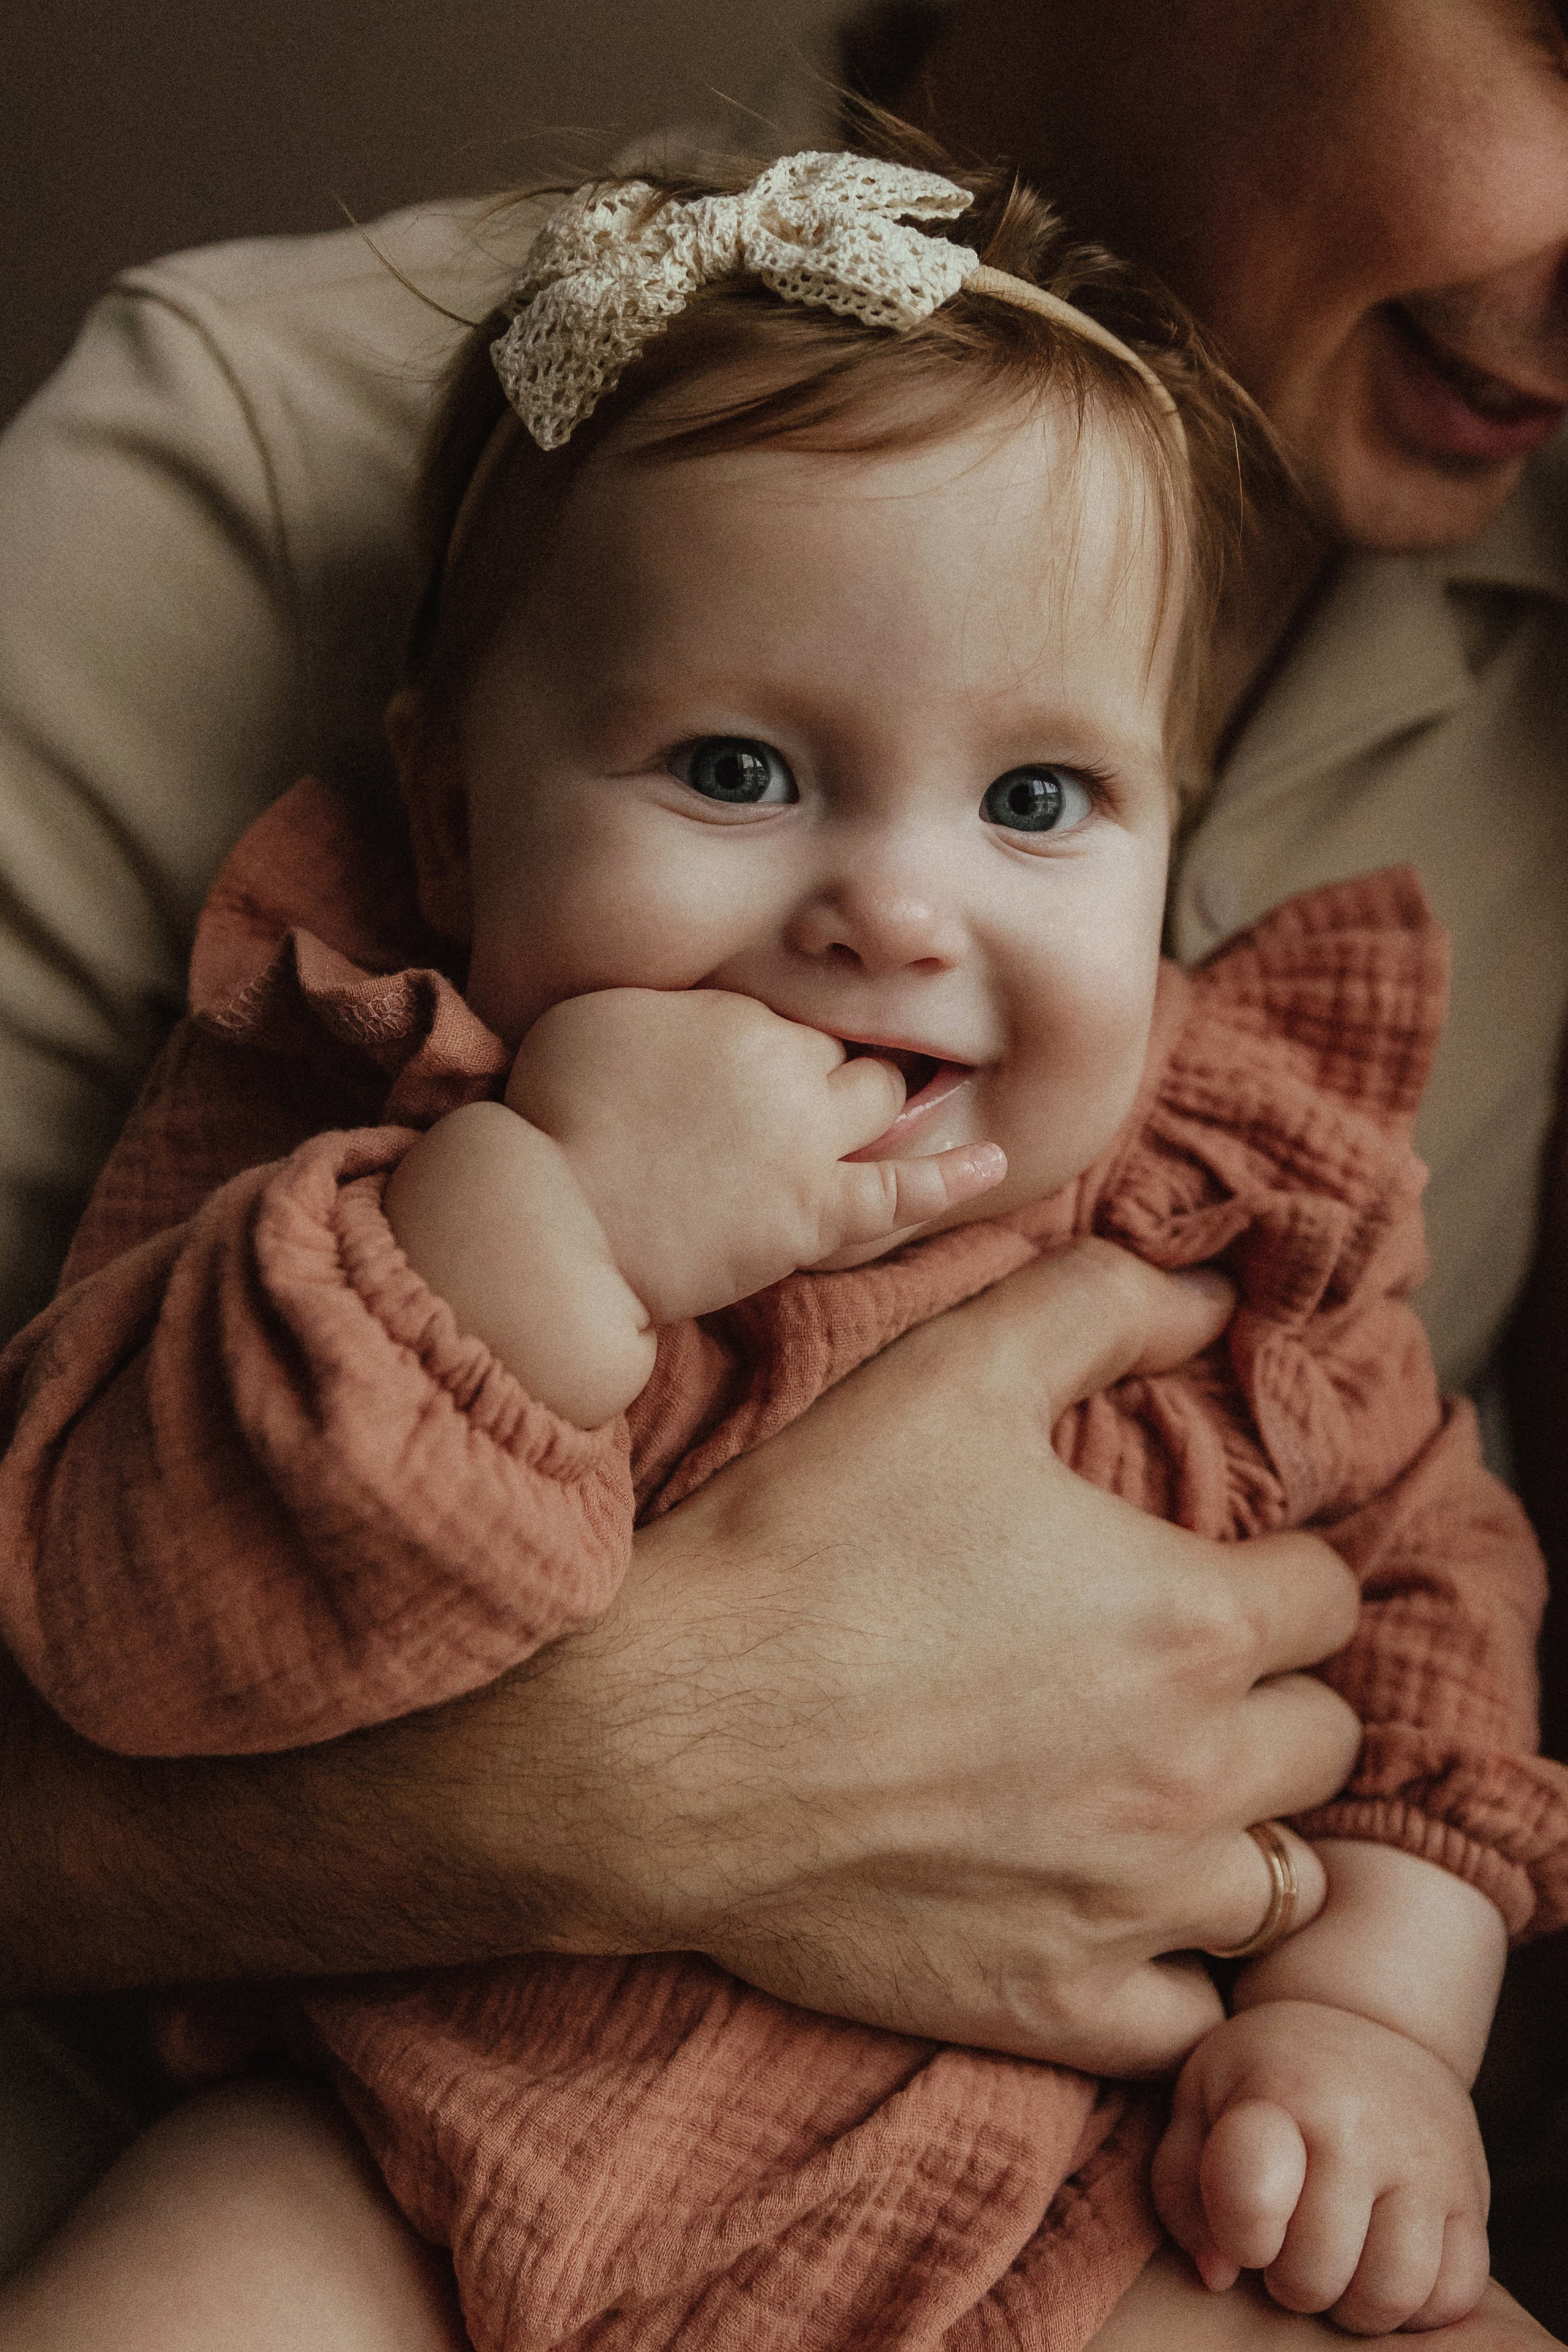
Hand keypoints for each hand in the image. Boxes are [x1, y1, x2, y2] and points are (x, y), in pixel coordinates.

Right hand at [0, 1242, 1358, 2044]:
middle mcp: (1190, 1775)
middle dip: (1269, 1691)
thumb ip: (1102, 1306)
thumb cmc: (804, 1545)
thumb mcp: (952, 1372)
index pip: (1325, 1592)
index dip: (1273, 1563)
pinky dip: (1171, 1971)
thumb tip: (1210, 1296)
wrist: (655, 1739)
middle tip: (1179, 1667)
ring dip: (1239, 1828)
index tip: (1212, 1561)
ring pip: (1278, 1883)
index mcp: (1190, 1619)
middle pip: (1321, 1737)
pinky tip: (1107, 1910)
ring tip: (1157, 1787)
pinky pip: (1188, 2023)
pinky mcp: (1048, 2004)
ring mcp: (1125, 1908)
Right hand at [505, 987, 1003, 1319]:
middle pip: (840, 1045)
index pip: (785, 1008)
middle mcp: (783, 1060)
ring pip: (879, 1097)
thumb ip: (660, 1004)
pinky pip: (904, 1189)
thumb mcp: (594, 1019)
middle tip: (813, 1086)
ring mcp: (806, 1138)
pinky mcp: (817, 1210)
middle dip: (835, 1059)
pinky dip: (953, 1176)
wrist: (555, 1218)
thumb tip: (693, 1006)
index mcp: (732, 1009)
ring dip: (886, 1097)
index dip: (776, 1037)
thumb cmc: (554, 1115)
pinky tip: (994, 1161)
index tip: (759, 1061)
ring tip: (903, 1099)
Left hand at [1152, 2001, 1490, 2333]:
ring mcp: (1425, 2161)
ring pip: (1392, 2293)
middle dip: (1289, 2283)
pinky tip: (1384, 2267)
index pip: (1251, 2198)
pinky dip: (1418, 2307)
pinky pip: (1455, 2293)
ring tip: (1336, 2267)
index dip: (1239, 2236)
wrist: (1366, 2025)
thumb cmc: (1266, 2077)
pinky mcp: (1472, 2194)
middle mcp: (1358, 2125)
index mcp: (1279, 2091)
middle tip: (1287, 2251)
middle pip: (1316, 2273)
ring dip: (1352, 2306)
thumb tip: (1219, 2274)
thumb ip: (1182, 2187)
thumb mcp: (1202, 2099)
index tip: (1244, 2224)